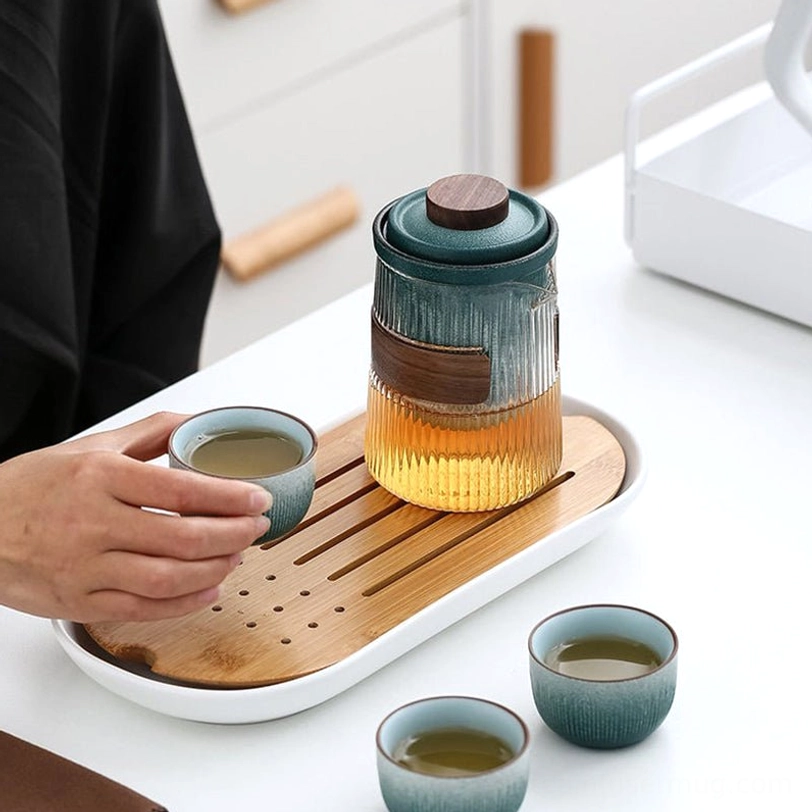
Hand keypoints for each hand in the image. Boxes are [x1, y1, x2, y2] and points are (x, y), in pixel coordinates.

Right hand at [0, 412, 271, 621]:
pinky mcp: (79, 603)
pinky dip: (185, 602)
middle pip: (182, 537)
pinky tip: (209, 587)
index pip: (180, 489)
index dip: (229, 497)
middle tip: (257, 528)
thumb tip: (197, 422)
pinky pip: (143, 610)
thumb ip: (148, 433)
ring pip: (167, 579)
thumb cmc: (32, 486)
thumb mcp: (90, 447)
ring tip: (237, 555)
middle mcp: (92, 523)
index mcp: (99, 477)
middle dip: (233, 534)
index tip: (257, 498)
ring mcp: (84, 568)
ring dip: (215, 569)